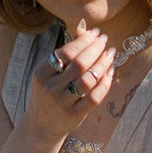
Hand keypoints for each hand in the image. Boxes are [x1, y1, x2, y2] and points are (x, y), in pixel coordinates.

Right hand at [19, 21, 116, 144]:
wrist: (41, 125)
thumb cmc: (47, 92)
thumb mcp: (49, 72)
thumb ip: (66, 51)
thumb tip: (83, 27)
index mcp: (41, 73)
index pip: (66, 52)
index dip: (84, 41)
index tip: (96, 33)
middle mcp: (50, 88)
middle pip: (79, 64)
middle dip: (96, 49)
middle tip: (105, 40)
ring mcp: (62, 103)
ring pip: (89, 80)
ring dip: (103, 64)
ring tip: (110, 53)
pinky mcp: (74, 115)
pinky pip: (94, 97)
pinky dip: (105, 83)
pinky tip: (110, 71)